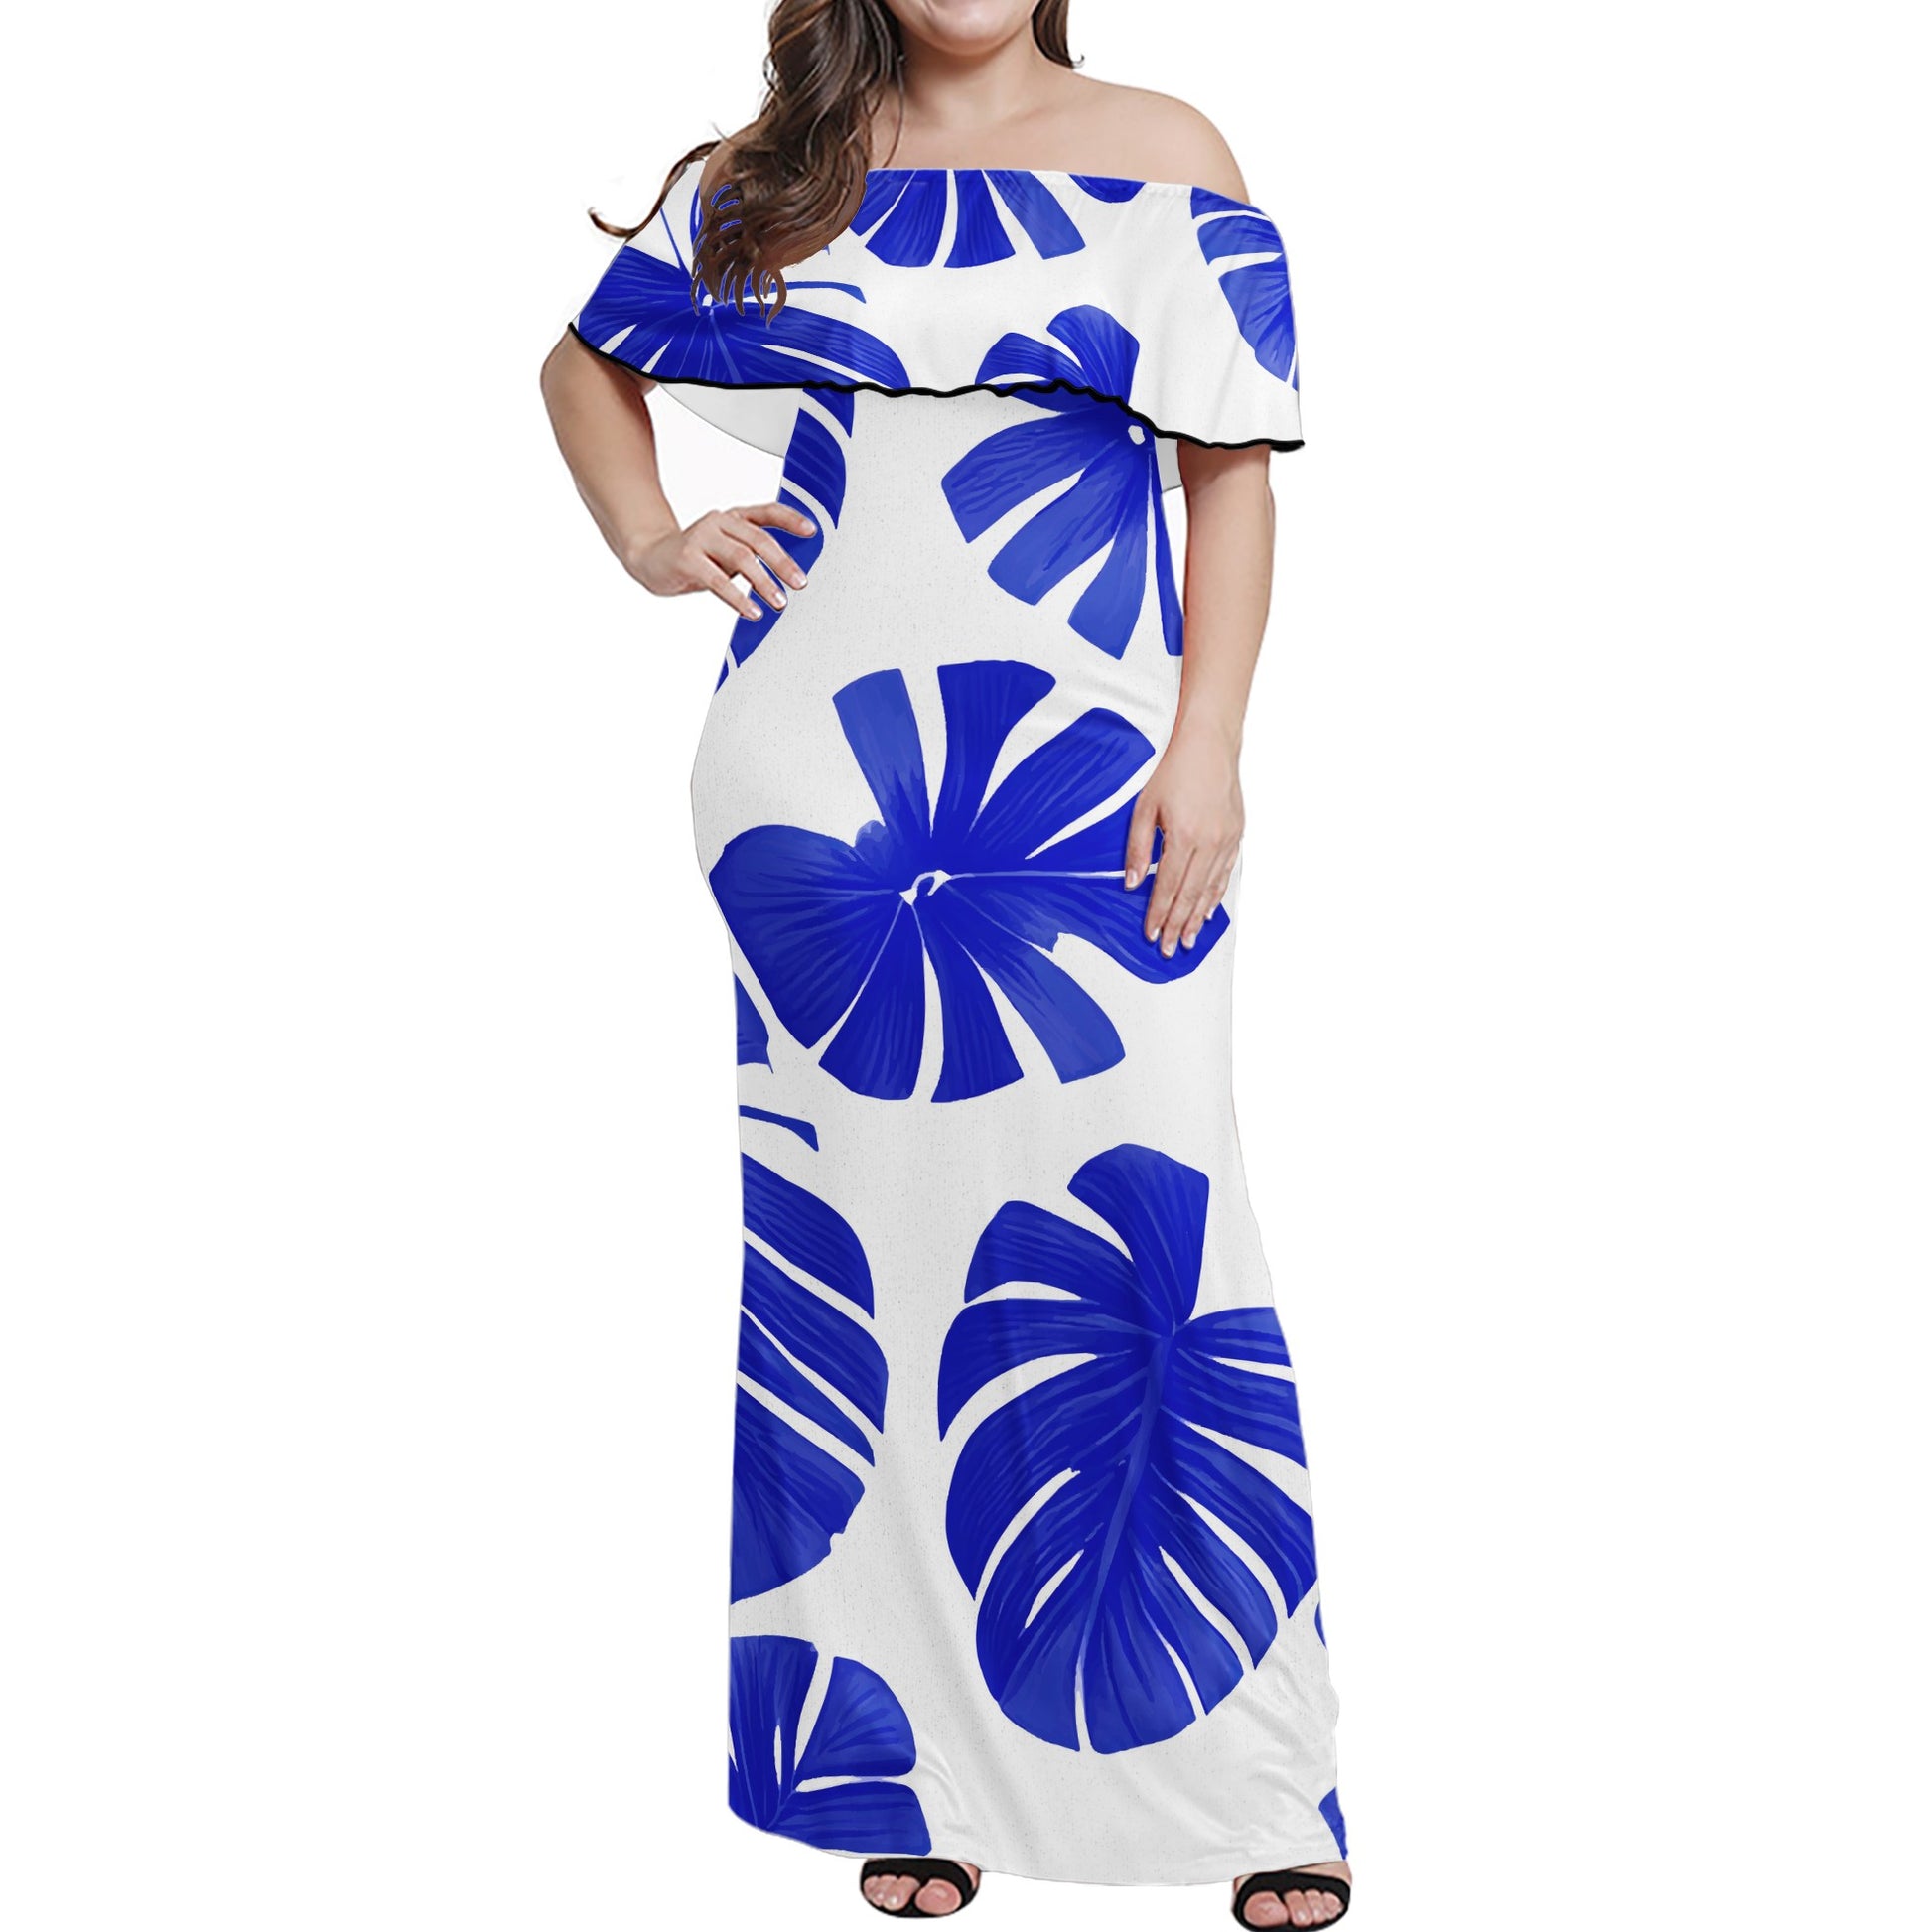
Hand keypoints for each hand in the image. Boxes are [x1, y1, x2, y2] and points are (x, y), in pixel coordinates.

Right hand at [624, 502, 815, 619]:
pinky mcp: (687, 559)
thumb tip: (788, 573)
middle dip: (783, 563)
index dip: (791, 519)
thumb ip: (752, 555)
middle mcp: (718, 522)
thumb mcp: (726, 551)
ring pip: (741, 557)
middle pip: (758, 539)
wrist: (650, 557)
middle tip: (800, 582)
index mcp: (733, 518)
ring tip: (780, 602)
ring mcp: (701, 538)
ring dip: (764, 582)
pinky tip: (752, 610)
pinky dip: (738, 597)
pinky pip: (718, 580)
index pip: (767, 512)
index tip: (812, 531)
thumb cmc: (695, 557)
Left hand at [1124, 721, 1244, 956]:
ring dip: (1198, 918)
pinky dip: (1216, 896)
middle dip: (1177, 925)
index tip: (1150, 934)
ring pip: (1211, 890)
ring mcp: (1227, 840)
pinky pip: (1225, 874)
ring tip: (1187, 940)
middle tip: (1168, 949)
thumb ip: (1138, 848)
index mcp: (1184, 837)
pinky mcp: (1236, 835)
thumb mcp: (1145, 807)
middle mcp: (1210, 843)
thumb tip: (1132, 883)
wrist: (1210, 744)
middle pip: (1191, 895)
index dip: (1158, 914)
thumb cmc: (1173, 771)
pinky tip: (1208, 912)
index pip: (1168, 887)